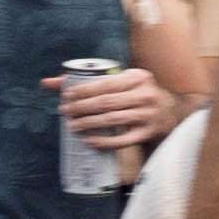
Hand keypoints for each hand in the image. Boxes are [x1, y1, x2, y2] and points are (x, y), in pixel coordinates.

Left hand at [52, 60, 179, 153]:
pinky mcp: (149, 132)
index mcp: (138, 76)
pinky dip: (105, 141)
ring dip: (89, 124)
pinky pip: (123, 140)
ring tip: (73, 126)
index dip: (83, 91)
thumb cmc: (137, 95)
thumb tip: (46, 83)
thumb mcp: (121, 83)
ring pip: (112, 119)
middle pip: (107, 101)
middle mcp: (146, 93)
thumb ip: (87, 81)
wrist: (172, 113)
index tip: (66, 97)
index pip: (105, 83)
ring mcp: (149, 114)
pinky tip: (90, 141)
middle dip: (82, 108)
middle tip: (65, 112)